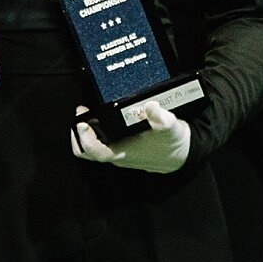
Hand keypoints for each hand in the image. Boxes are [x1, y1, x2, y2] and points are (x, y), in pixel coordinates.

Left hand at [70, 103, 190, 173]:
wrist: (183, 154)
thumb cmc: (174, 142)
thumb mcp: (171, 127)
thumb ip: (161, 117)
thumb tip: (151, 107)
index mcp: (125, 152)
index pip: (96, 152)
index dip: (85, 139)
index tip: (82, 123)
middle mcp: (118, 154)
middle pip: (87, 151)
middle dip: (79, 133)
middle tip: (81, 113)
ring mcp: (119, 152)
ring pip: (93, 146)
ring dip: (87, 131)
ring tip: (88, 111)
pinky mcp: (122, 147)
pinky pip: (102, 142)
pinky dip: (97, 130)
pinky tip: (101, 116)